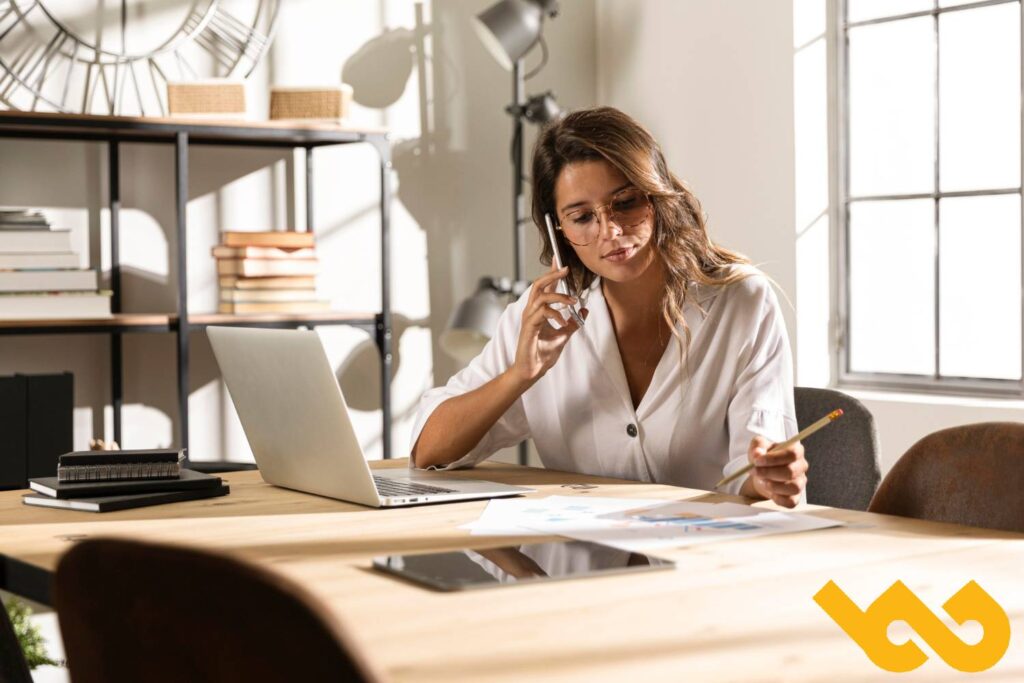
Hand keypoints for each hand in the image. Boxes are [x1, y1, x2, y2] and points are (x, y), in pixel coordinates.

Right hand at [510, 264, 586, 385]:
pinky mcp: (529, 328)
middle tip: (566, 269)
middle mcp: (531, 311)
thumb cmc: (543, 353)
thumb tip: (585, 309)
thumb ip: (573, 322)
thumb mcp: (564, 335)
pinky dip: (555, 314)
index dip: (552, 272)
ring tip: (572, 302)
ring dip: (559, 296)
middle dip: (552, 275)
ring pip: (541, 296)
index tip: (558, 260)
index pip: (544, 287)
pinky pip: (541, 313)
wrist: (532, 370)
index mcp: (538, 311)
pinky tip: (562, 321)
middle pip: (538, 284)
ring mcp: (529, 318)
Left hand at [747, 436, 807, 507]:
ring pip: (793, 488)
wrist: (762, 474)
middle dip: (769, 473)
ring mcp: (800, 482)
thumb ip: (757, 447)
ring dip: (774, 486)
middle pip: (791, 472)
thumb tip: (757, 454)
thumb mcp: (758, 446)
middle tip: (755, 472)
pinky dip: (778, 499)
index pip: (792, 454)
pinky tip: (769, 492)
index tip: (757, 461)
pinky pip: (791, 501)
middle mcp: (801, 466)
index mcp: (796, 450)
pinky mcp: (796, 497)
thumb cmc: (763, 458)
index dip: (774, 458)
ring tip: (762, 481)